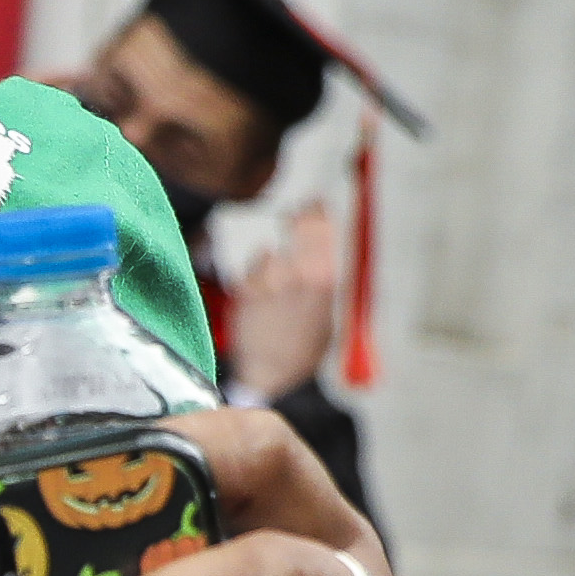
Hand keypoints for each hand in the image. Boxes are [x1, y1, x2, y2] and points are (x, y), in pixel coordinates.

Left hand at [213, 201, 343, 403]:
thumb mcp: (328, 317)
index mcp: (326, 283)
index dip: (320, 214)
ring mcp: (269, 282)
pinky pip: (254, 269)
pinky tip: (265, 295)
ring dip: (276, 261)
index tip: (317, 203)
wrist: (268, 373)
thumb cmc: (302, 349)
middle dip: (300, 219)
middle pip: (300, 230)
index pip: (325, 232)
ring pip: (274, 254)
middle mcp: (298, 277)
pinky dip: (259, 274)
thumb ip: (326, 283)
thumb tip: (325, 252)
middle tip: (299, 213)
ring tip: (280, 287)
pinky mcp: (246, 289)